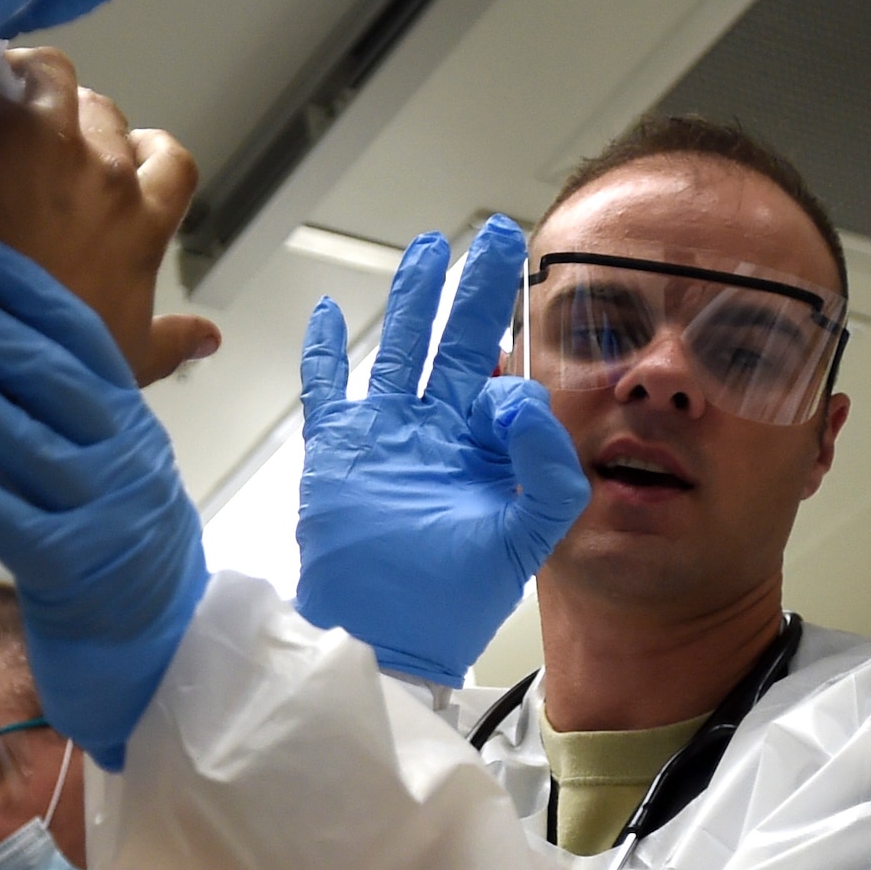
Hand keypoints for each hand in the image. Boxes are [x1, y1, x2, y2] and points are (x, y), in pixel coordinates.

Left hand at [0, 48, 212, 384]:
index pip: (172, 162)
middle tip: (30, 151)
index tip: (118, 162)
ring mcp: (58, 146)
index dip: (145, 152)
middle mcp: (113, 177)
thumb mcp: (129, 359)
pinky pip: (7, 72)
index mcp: (147, 225)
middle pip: (106, 116)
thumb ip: (174, 342)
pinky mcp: (1, 128)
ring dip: (32, 90)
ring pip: (59, 80)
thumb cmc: (60, 364)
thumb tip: (210, 339)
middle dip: (74, 124)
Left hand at [0, 230, 208, 770]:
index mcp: (135, 427)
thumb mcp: (122, 471)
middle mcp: (126, 460)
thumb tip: (18, 344)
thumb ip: (84, 414)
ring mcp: (101, 513)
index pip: (84, 339)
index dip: (25, 289)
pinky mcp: (67, 568)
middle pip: (44, 375)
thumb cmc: (122, 555)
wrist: (158, 653)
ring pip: (18, 435)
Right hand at [293, 216, 589, 686]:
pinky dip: (325, 351)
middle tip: (497, 233)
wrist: (386, 635)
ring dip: (413, 299)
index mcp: (486, 451)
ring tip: (428, 248)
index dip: (515, 372)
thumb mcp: (528, 538)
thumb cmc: (456, 600)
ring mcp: (385, 436)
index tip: (504, 395)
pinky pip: (327, 389)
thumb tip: (517, 394)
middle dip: (478, 287)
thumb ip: (545, 469)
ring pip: (400, 347)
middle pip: (460, 340)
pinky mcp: (336, 450)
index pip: (507, 382)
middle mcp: (438, 433)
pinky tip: (332, 313)